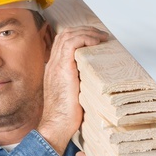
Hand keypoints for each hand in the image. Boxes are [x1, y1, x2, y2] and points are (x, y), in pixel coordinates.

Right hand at [37, 26, 108, 153]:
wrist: (56, 126)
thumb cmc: (66, 117)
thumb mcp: (75, 95)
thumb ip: (80, 84)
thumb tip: (96, 81)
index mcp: (54, 69)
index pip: (62, 42)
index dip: (78, 35)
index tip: (95, 39)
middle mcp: (53, 64)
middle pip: (65, 35)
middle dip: (84, 30)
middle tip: (101, 35)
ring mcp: (56, 66)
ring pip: (68, 36)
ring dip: (87, 33)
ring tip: (101, 37)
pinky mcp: (63, 70)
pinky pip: (71, 44)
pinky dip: (84, 39)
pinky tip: (96, 43)